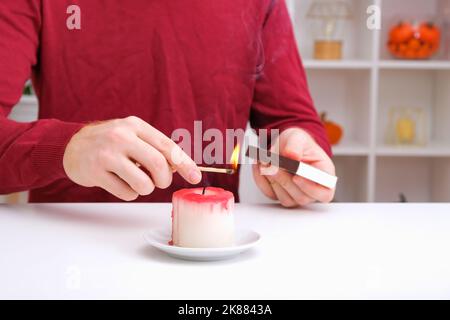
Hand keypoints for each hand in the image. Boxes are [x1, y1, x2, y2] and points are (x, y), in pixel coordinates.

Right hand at [63, 116, 200, 200]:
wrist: (71, 146)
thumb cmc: (109, 143)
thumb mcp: (132, 135)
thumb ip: (154, 148)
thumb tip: (180, 166)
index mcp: (135, 126)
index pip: (167, 146)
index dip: (185, 163)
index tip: (196, 176)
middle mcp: (122, 136)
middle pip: (158, 165)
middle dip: (164, 180)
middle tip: (158, 182)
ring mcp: (107, 154)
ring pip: (143, 183)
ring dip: (145, 189)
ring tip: (135, 181)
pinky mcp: (96, 172)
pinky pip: (126, 193)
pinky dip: (129, 193)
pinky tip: (119, 183)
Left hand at [252, 128, 335, 207]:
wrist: (284, 144)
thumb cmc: (297, 142)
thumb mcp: (297, 136)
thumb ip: (295, 145)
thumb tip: (292, 157)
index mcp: (324, 174)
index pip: (325, 193)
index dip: (310, 188)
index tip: (296, 176)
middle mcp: (312, 188)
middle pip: (302, 197)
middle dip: (285, 180)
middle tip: (274, 164)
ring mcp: (296, 195)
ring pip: (286, 199)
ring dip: (273, 180)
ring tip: (266, 162)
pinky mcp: (280, 195)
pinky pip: (270, 194)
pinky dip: (262, 180)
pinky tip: (260, 165)